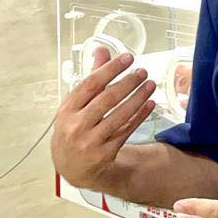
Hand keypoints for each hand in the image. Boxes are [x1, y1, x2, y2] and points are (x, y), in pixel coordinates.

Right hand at [51, 46, 155, 189]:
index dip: (110, 69)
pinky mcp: (104, 154)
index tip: (127, 58)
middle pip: (107, 99)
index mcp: (67, 110)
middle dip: (128, 83)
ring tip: (151, 85)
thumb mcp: (76, 105)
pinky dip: (140, 116)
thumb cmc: (74, 129)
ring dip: (138, 98)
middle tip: (142, 71)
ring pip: (119, 115)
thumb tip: (102, 50)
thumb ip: (91, 77)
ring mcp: (90, 142)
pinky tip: (150, 104)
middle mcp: (76, 126)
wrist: (72, 167)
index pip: (90, 85)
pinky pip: (126, 131)